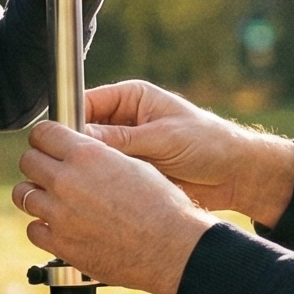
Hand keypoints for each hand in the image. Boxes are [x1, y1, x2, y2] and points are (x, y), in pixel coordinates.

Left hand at [13, 121, 219, 293]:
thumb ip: (98, 156)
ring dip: (36, 194)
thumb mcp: (133, 165)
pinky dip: (43, 227)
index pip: (43, 133)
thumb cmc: (163, 206)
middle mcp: (67, 181)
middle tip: (50, 170)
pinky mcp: (60, 244)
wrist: (172, 248)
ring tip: (53, 199)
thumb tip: (80, 153)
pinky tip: (59, 226)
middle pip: (28, 161)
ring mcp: (60, 215)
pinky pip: (33, 229)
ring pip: (23, 194)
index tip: (48, 143)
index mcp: (87, 155)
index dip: (45, 136)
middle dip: (38, 162)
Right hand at [80, 80, 293, 225]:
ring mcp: (126, 148)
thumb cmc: (208, 143)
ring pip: (93, 158)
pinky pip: (107, 177)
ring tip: (80, 184)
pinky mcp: (132, 172)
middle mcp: (124, 121)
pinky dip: (101, 186)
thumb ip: (122, 139)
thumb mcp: (163, 137)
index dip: (70, 121)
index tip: (58, 141)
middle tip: (66, 167)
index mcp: (131, 99)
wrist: (235, 174)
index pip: (87, 103)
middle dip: (76, 149)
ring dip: (88, 170)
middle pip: (84, 133)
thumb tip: (81, 139)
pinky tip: (94, 195)